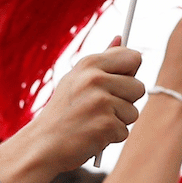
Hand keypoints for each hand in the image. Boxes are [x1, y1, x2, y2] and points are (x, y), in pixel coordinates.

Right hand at [17, 48, 143, 171]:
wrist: (43, 145)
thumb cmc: (63, 113)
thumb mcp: (76, 79)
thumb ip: (102, 60)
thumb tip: (119, 38)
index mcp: (89, 64)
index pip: (133, 57)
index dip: (130, 72)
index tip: (120, 82)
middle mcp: (95, 79)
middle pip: (139, 87)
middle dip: (126, 101)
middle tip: (101, 108)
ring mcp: (101, 102)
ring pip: (133, 111)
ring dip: (118, 121)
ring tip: (93, 122)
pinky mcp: (106, 125)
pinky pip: (124, 131)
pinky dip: (111, 137)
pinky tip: (92, 135)